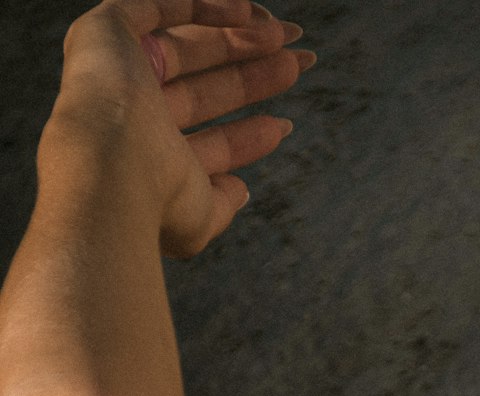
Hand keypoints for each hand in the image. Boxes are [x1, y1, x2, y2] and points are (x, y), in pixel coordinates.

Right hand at [42, 0, 314, 258]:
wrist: (112, 170)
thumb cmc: (157, 202)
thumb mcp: (201, 217)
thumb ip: (221, 203)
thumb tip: (241, 191)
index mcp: (150, 161)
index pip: (206, 141)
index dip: (246, 135)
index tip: (284, 128)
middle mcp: (130, 114)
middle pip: (202, 86)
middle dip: (253, 75)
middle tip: (299, 65)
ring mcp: (115, 69)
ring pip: (186, 43)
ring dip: (239, 38)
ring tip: (286, 39)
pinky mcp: (106, 31)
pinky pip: (158, 5)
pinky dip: (205, 7)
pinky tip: (249, 15)